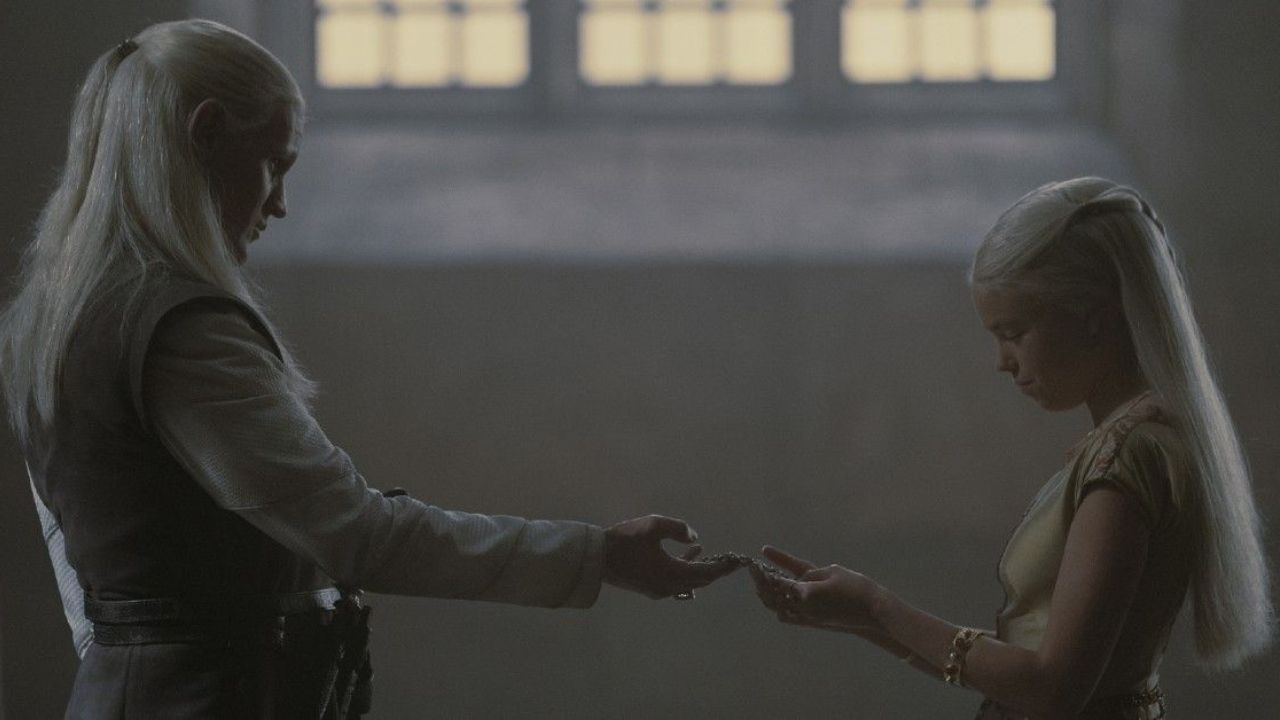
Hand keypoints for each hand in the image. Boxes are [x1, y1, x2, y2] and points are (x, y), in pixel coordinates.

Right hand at [603, 515, 738, 598]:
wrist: (596, 558)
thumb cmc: (624, 540)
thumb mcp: (652, 526)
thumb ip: (678, 529)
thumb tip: (695, 538)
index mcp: (672, 573)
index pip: (706, 572)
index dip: (723, 566)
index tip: (737, 562)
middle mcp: (669, 587)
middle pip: (700, 580)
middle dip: (716, 570)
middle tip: (731, 560)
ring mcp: (659, 590)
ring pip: (689, 582)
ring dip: (701, 569)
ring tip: (710, 554)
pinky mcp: (650, 588)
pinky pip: (677, 582)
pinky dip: (686, 570)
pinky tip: (688, 553)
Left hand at [749, 545, 883, 633]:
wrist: (873, 611)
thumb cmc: (856, 586)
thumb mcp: (832, 572)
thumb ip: (811, 573)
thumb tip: (798, 578)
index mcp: (808, 592)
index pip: (780, 581)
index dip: (768, 570)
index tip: (760, 557)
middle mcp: (805, 608)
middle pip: (775, 597)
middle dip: (763, 584)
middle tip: (756, 571)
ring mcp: (809, 618)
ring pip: (779, 609)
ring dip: (770, 597)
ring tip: (763, 584)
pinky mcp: (814, 623)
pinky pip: (790, 618)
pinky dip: (781, 608)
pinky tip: (780, 600)